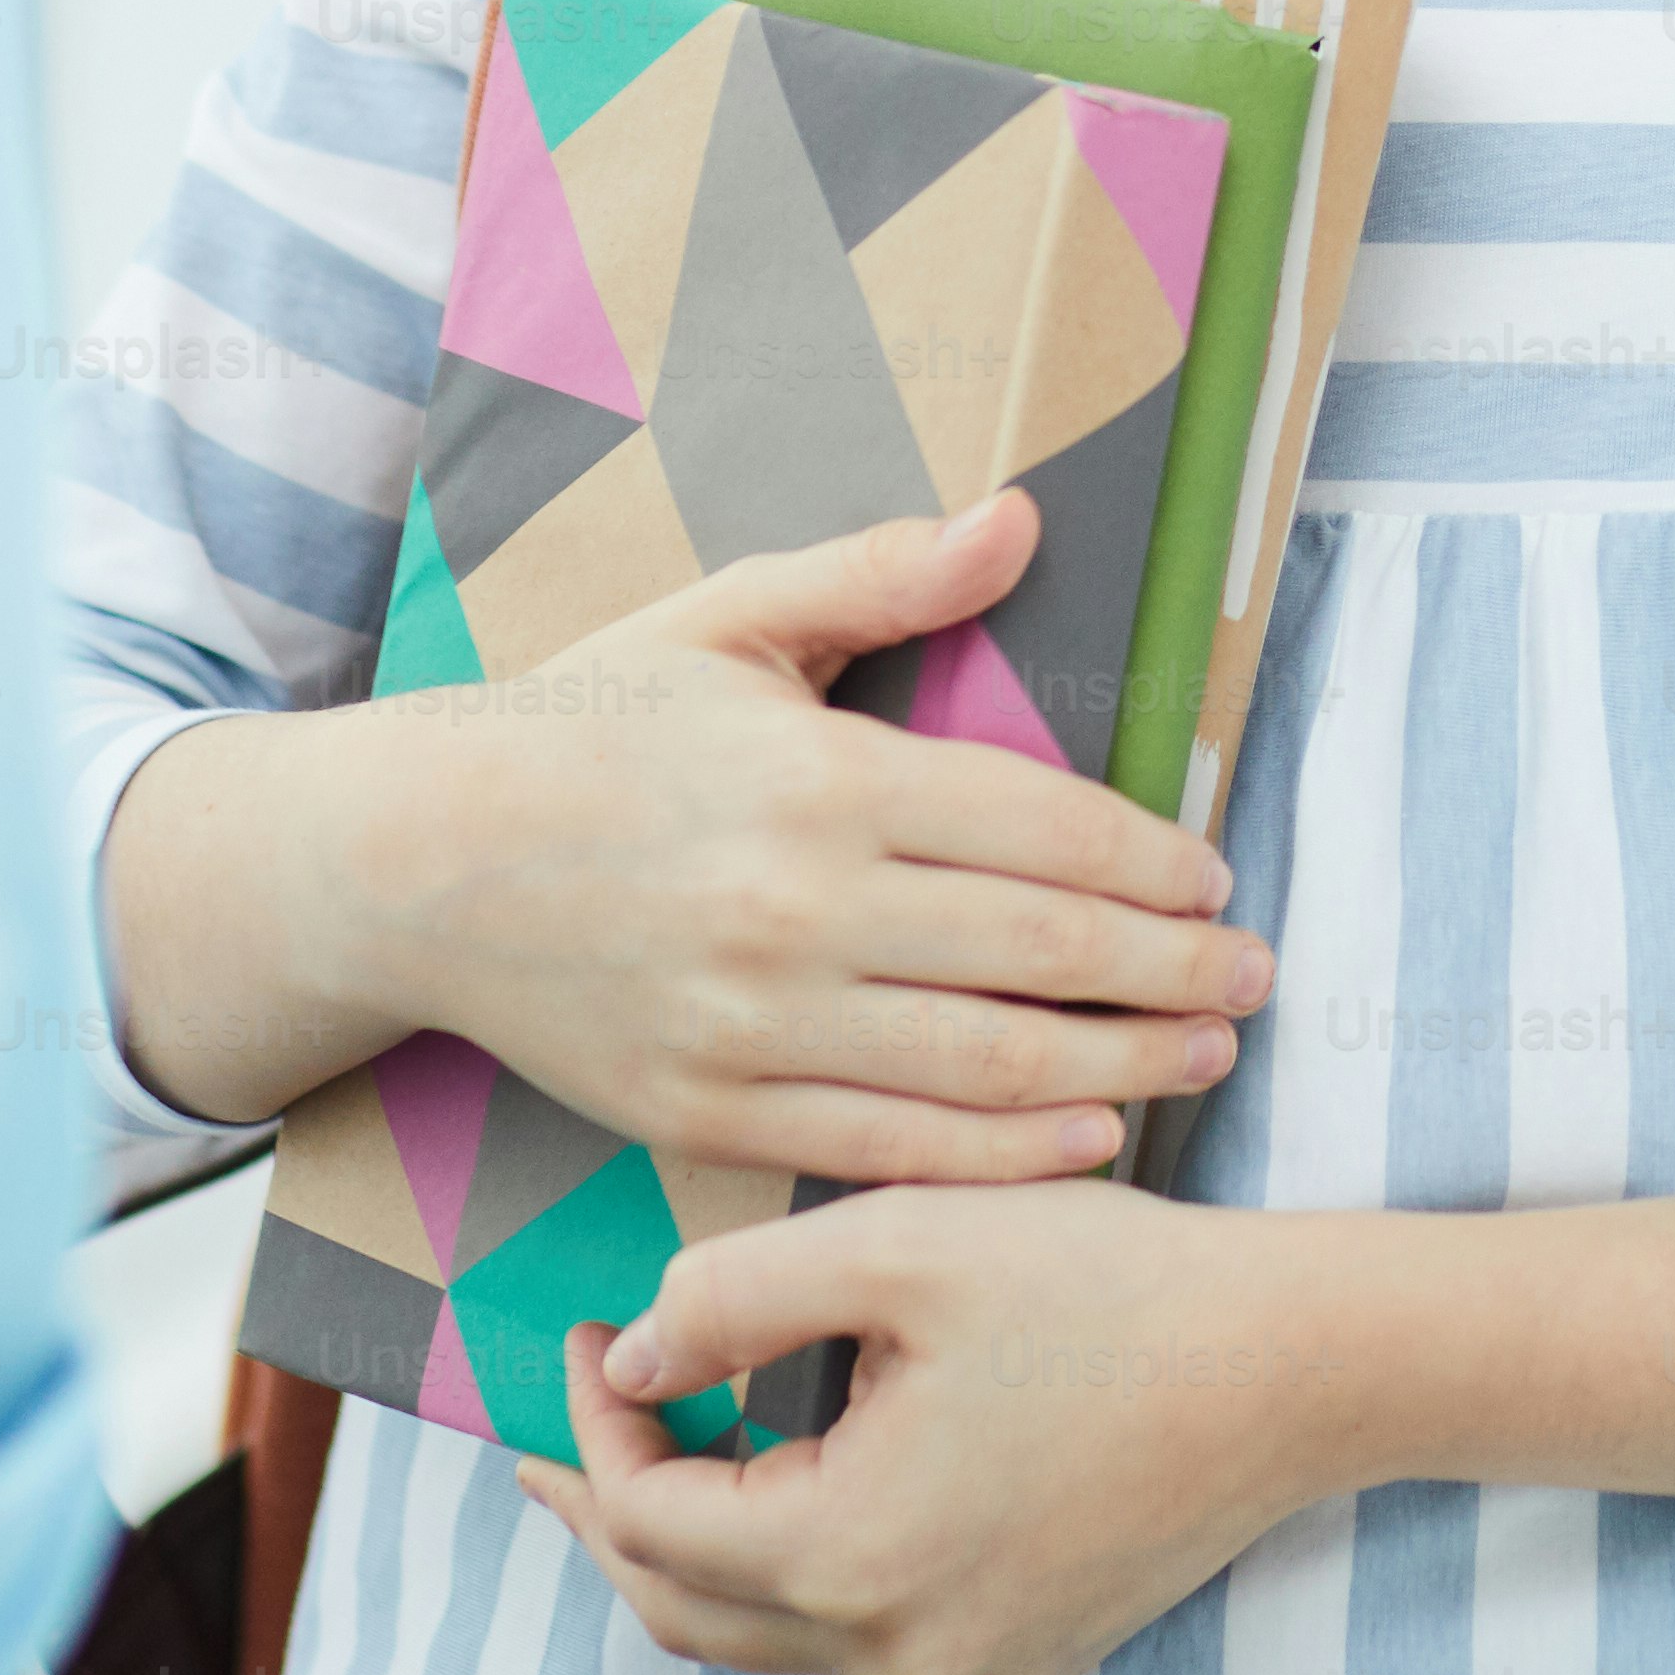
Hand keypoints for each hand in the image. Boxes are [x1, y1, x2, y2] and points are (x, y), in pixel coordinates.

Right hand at [103, 489, 1264, 1170]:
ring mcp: (752, 1027)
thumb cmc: (588, 725)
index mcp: (820, 780)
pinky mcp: (708, 1113)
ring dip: (1117, 1069)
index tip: (1216, 878)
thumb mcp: (728, 622)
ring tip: (1205, 1055)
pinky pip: (886, 1151)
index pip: (1037, 827)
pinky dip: (1000, 1155)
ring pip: (980, 1067)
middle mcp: (796, 911)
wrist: (417, 862)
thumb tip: (1018, 519)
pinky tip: (1084, 1139)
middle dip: (1170, 971)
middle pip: (1037, 954)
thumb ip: (880, 577)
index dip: (1149, 861)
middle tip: (1257, 978)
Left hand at [519, 1182, 1340, 1674]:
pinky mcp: (1015, 1662)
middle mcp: (899, 1658)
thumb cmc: (1110, 1289)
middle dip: (608, 1503)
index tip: (578, 1331)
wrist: (1299, 1367)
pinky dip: (793, 1563)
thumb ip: (732, 1293)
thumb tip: (632, 1356)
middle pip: (684, 1607)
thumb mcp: (900, 1244)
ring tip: (667, 1432)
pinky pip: (854, 1636)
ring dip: (696, 1537)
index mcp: (852, 1559)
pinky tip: (790, 1471)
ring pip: (764, 1634)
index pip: (648, 1520)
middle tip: (568, 1413)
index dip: (591, 1426)